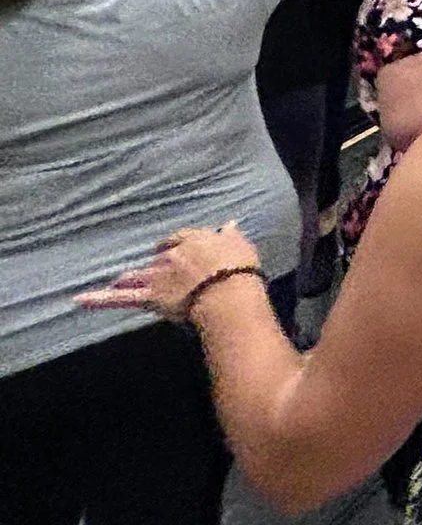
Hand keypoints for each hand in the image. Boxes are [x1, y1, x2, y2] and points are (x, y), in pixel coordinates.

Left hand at [74, 222, 259, 320]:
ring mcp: (157, 276)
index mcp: (193, 241)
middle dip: (154, 263)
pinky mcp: (149, 297)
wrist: (227, 292)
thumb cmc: (239, 268)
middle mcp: (171, 256)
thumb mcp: (240, 246)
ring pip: (137, 275)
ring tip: (117, 281)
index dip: (176, 243)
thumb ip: (231, 236)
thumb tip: (230, 224)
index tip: (175, 247)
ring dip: (127, 278)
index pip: (179, 238)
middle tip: (154, 270)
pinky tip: (79, 300)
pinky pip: (122, 299)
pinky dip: (100, 299)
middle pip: (157, 258)